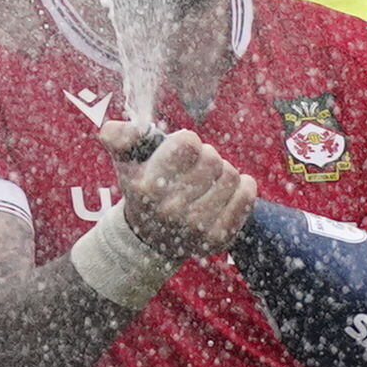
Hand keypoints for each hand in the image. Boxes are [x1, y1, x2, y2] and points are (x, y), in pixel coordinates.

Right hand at [98, 123, 254, 262]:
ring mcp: (196, 225)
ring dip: (222, 174)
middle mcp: (170, 208)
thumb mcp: (127, 164)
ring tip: (205, 184)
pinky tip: (222, 194)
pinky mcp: (219, 236)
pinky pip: (247, 193)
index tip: (181, 152)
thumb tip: (128, 127)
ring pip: (231, 174)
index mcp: (146, 187)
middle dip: (204, 158)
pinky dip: (241, 187)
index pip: (187, 143)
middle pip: (212, 158)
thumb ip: (120, 137)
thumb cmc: (144, 190)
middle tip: (192, 170)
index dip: (186, 142)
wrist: (151, 240)